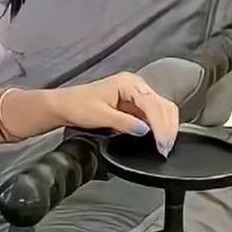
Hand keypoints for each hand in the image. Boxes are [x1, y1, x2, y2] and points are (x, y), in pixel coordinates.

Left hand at [54, 72, 179, 156]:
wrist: (63, 106)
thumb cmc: (77, 106)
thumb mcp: (100, 116)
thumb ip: (124, 122)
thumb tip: (145, 131)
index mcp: (128, 83)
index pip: (152, 104)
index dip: (160, 125)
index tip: (161, 143)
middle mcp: (136, 85)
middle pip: (162, 105)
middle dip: (167, 127)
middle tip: (165, 148)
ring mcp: (136, 94)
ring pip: (161, 109)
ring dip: (166, 127)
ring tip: (164, 146)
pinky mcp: (134, 104)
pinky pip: (153, 114)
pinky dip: (158, 127)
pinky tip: (158, 139)